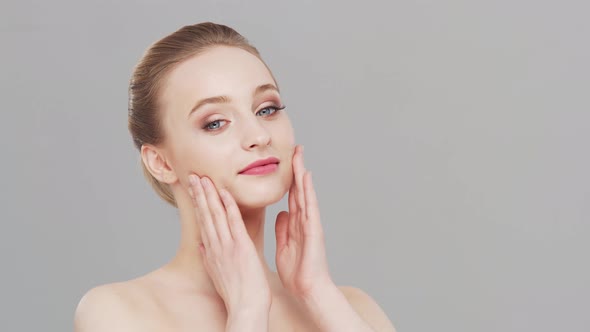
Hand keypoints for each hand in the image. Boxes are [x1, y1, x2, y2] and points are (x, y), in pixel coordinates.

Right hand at [187, 174, 271, 314]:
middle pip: (205, 215)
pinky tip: (224, 192)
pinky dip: (229, 206)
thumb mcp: (217, 275)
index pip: (203, 222)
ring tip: (202, 177)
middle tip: (193, 175)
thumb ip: (208, 258)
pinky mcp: (241, 247)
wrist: (246, 307)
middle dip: (199, 194)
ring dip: (209, 194)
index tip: (194, 189)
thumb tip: (202, 247)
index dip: (198, 204)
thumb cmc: (237, 293)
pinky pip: (234, 222)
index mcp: (211, 251)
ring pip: (216, 215)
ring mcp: (227, 245)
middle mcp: (216, 246)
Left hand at [274, 145, 332, 298]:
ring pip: (305, 193)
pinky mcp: (314, 230)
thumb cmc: (298, 271)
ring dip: (302, 174)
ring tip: (300, 155)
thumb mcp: (285, 246)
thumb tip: (281, 213)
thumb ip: (283, 229)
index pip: (292, 196)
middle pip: (299, 190)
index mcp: (296, 224)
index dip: (288, 179)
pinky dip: (308, 191)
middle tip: (295, 148)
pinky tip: (306, 178)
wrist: (308, 288)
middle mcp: (305, 220)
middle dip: (297, 169)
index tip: (285, 162)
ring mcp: (311, 223)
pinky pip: (311, 206)